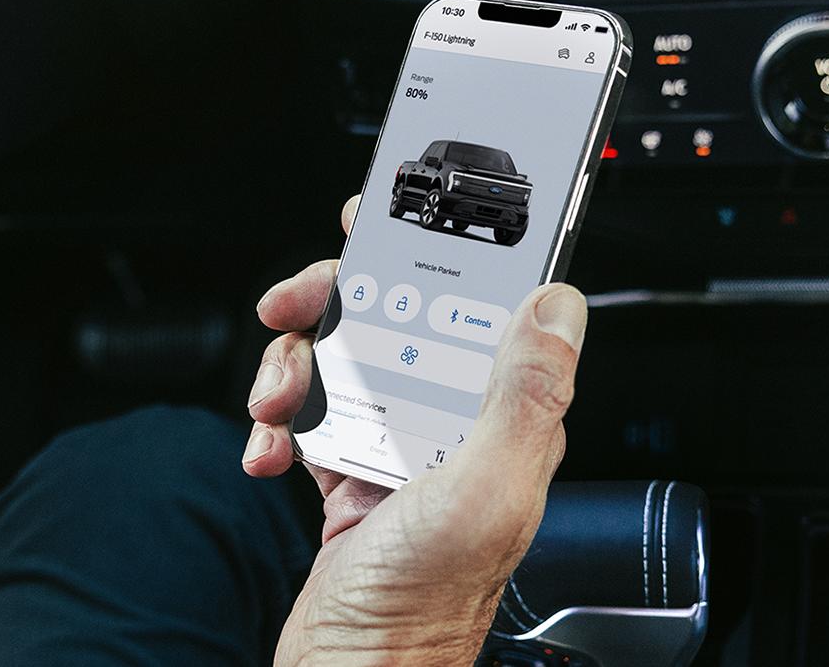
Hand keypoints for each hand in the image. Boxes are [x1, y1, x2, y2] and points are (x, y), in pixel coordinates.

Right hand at [243, 195, 589, 664]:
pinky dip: (279, 422)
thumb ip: (522, 396)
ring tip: (277, 401)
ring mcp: (400, 447)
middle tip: (299, 303)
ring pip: (346, 357)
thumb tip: (558, 305)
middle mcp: (456, 426)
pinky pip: (310, 414)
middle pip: (399, 316)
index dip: (442, 252)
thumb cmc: (421, 609)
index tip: (392, 219)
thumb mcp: (484, 492)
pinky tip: (271, 451)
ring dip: (296, 365)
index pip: (486, 305)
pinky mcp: (350, 472)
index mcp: (504, 420)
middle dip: (339, 300)